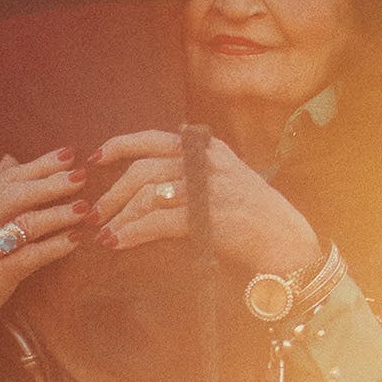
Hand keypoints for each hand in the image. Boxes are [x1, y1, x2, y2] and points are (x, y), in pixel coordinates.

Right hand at [0, 148, 93, 356]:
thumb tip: (11, 160)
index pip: (6, 179)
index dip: (39, 166)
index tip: (70, 155)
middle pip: (14, 196)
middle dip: (51, 184)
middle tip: (81, 176)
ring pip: (23, 225)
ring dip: (58, 215)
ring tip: (85, 209)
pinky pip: (28, 258)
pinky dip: (53, 247)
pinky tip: (74, 241)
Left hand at [85, 130, 321, 273]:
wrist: (286, 241)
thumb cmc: (255, 213)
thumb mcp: (230, 173)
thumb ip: (200, 160)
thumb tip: (173, 141)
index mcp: (207, 149)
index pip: (154, 138)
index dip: (120, 146)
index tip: (95, 158)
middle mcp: (206, 162)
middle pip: (143, 169)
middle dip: (113, 193)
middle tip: (94, 213)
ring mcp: (208, 188)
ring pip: (148, 195)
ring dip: (120, 216)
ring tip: (104, 233)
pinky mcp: (208, 216)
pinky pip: (159, 221)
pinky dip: (133, 232)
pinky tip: (118, 243)